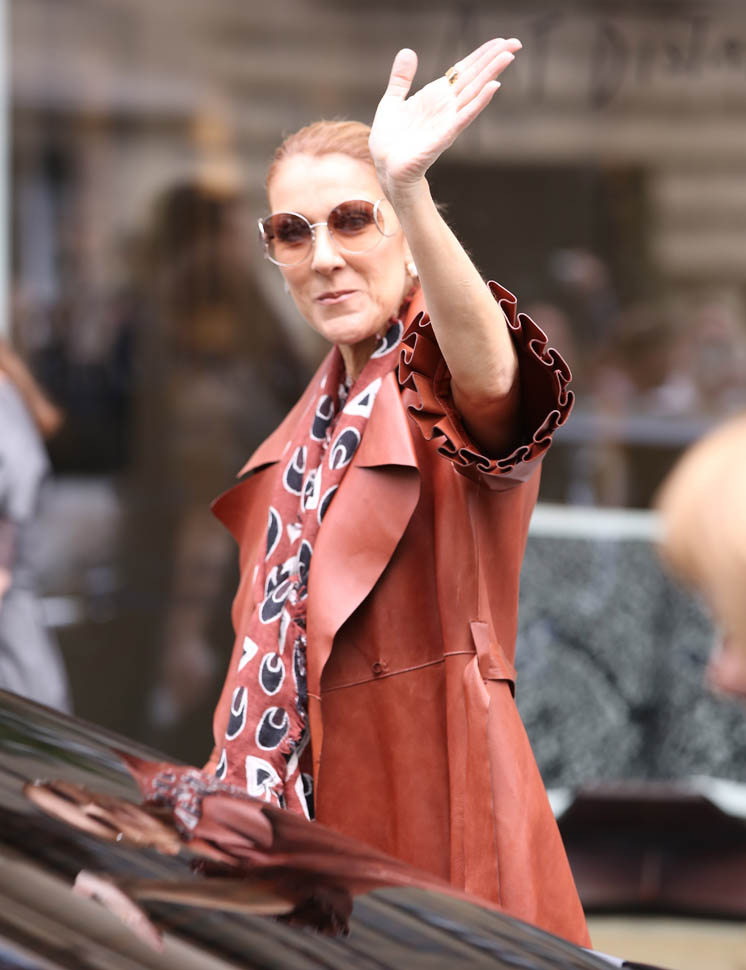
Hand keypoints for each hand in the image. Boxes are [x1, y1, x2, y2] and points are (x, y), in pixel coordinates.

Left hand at [368, 38, 520, 201]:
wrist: (386, 168)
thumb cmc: (390, 140)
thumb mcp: (392, 101)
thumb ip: (401, 78)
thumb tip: (409, 51)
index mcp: (436, 96)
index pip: (463, 71)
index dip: (481, 55)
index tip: (501, 41)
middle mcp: (446, 107)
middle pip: (474, 78)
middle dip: (494, 60)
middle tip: (516, 43)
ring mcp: (447, 122)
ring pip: (473, 94)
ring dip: (491, 75)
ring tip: (508, 57)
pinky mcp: (443, 138)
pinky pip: (463, 118)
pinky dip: (478, 103)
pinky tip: (493, 88)